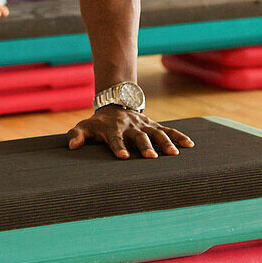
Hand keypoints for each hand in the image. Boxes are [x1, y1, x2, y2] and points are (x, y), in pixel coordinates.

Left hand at [68, 107, 193, 158]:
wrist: (114, 105)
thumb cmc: (98, 123)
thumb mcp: (84, 126)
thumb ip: (76, 135)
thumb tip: (72, 147)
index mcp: (113, 128)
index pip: (115, 139)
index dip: (118, 147)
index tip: (123, 157)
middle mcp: (130, 126)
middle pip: (139, 136)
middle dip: (144, 146)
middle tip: (151, 157)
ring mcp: (143, 125)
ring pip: (156, 133)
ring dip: (165, 143)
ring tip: (173, 154)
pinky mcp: (153, 125)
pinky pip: (168, 130)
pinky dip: (179, 136)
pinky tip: (189, 145)